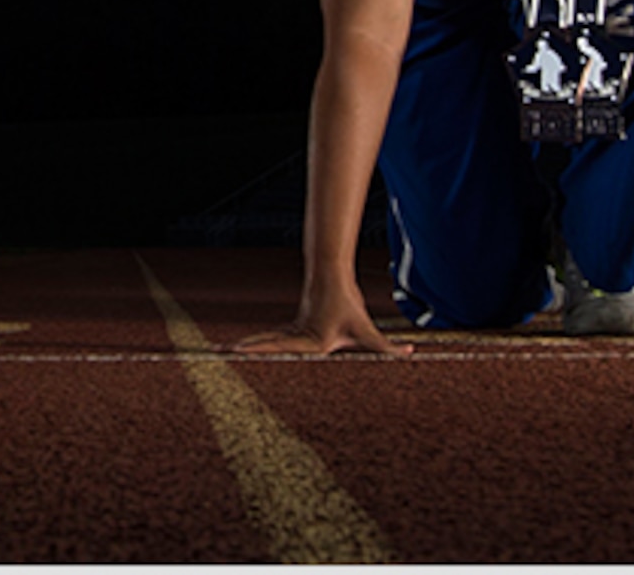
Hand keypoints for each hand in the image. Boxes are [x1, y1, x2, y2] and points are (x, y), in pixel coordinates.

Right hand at [233, 283, 412, 357]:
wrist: (334, 279)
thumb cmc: (350, 307)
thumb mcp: (370, 331)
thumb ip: (389, 348)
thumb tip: (410, 354)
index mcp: (312, 341)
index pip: (283, 348)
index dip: (262, 351)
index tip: (243, 352)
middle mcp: (298, 337)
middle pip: (268, 346)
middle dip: (247, 353)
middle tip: (223, 355)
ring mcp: (292, 332)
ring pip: (267, 341)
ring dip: (248, 349)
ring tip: (223, 354)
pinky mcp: (293, 329)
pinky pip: (272, 339)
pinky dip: (258, 345)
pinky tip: (244, 350)